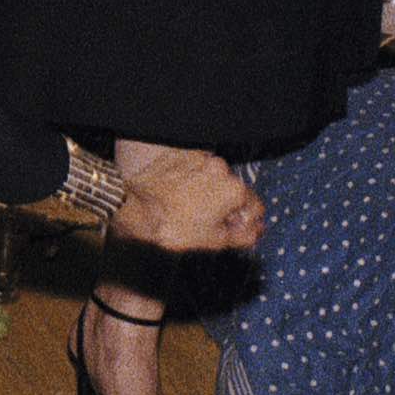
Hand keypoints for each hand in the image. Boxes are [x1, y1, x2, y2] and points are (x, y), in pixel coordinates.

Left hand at [109, 148, 264, 254]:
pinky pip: (194, 169)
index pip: (255, 207)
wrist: (137, 209)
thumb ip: (245, 235)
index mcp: (235, 189)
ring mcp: (199, 158)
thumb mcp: (216, 240)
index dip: (246, 223)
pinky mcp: (180, 154)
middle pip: (234, 190)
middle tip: (208, 222)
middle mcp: (221, 167)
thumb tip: (257, 230)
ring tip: (189, 208)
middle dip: (227, 206)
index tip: (233, 230)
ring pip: (214, 178)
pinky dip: (191, 180)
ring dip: (209, 191)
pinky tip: (178, 194)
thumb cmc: (175, 226)